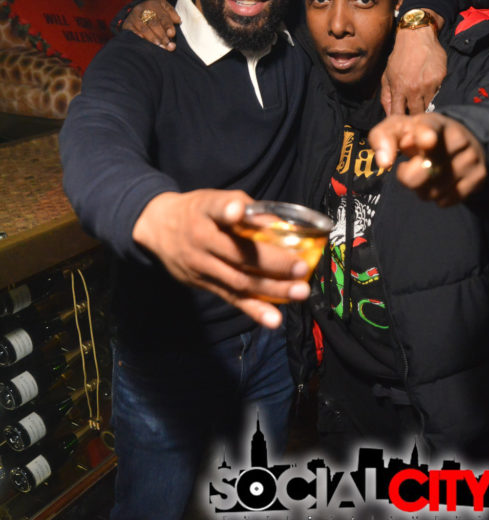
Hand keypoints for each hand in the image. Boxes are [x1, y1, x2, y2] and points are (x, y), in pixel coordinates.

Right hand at [123, 0, 179, 50]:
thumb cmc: (155, 12)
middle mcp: (142, 9)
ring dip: (152, 39)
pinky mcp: (127, 24)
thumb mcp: (164, 8)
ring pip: (144, 29)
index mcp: (154, 4)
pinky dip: (139, 37)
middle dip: (162, 36)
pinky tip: (144, 43)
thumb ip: (172, 14)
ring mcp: (134, 17)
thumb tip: (178, 21)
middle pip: (153, 24)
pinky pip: (132, 32)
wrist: (136, 10)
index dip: (168, 26)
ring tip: (159, 47)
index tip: (172, 34)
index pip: (162, 16)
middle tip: (168, 46)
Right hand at [132, 190, 311, 327]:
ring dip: (272, 289)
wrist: (156, 228)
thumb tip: (279, 225)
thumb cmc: (196, 211)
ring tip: (299, 292)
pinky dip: (255, 310)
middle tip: (301, 267)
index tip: (236, 210)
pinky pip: (232, 298)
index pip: (214, 209)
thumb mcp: (213, 200)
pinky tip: (274, 319)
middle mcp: (200, 240)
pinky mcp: (204, 284)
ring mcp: (201, 266)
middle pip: (238, 254)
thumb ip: (246, 209)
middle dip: (273, 262)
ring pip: (239, 281)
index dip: (228, 210)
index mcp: (204, 212)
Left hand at [369, 113, 487, 206]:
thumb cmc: (419, 135)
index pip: (429, 128)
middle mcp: (457, 137)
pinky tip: (441, 181)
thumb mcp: (399, 128)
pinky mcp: (479, 177)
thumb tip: (384, 162)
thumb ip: (383, 137)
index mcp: (433, 122)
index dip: (425, 135)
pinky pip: (445, 201)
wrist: (462, 140)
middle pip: (423, 172)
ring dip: (421, 188)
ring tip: (427, 172)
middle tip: (410, 165)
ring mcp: (471, 158)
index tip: (426, 141)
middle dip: (407, 176)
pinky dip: (436, 196)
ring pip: (432, 191)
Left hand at [381, 13, 446, 115]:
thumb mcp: (387, 75)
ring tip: (420, 95)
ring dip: (424, 104)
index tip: (401, 122)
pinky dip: (432, 93)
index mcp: (398, 89)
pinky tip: (428, 83)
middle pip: (416, 113)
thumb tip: (388, 115)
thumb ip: (387, 97)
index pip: (398, 114)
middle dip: (414, 115)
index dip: (399, 120)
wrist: (417, 35)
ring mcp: (428, 85)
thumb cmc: (400, 56)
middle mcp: (414, 89)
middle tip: (413, 111)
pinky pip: (437, 93)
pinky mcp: (440, 79)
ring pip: (428, 105)